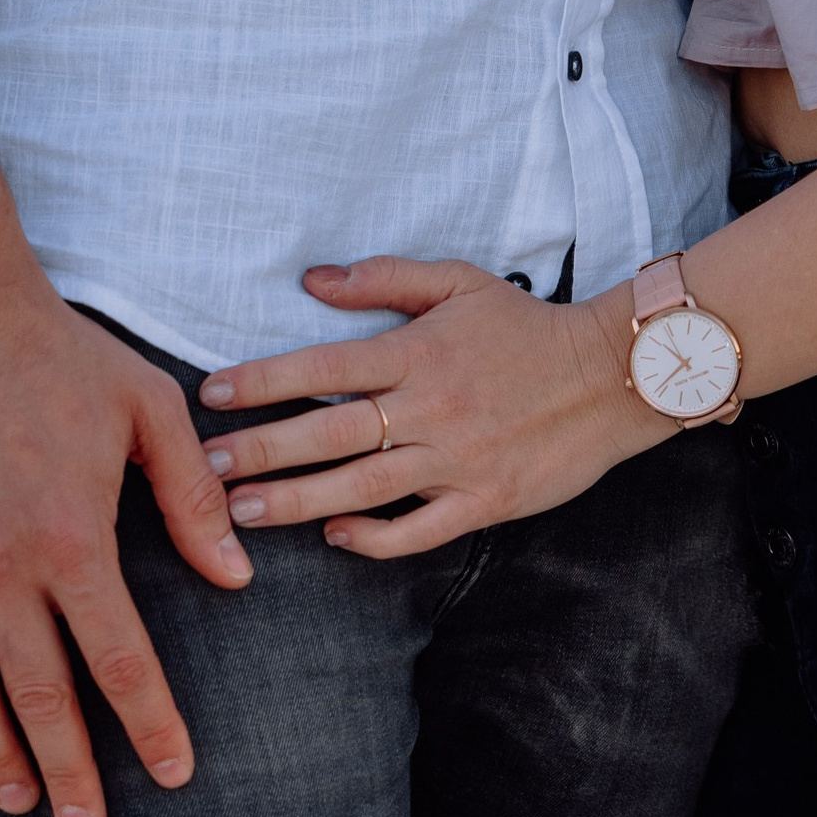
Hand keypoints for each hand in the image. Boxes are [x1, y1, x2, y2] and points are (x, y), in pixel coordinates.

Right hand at [0, 274, 252, 816]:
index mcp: (71, 535)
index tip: (172, 774)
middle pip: (38, 695)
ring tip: (23, 799)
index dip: (148, 723)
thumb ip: (191, 497)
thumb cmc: (59, 350)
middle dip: (69, 769)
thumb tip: (237, 575)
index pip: (119, 657)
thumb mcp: (148, 406)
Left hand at [199, 257, 669, 561]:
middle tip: (206, 468)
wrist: (610, 375)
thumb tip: (314, 278)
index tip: (212, 392)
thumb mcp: (460, 282)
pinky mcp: (484, 501)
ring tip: (242, 514)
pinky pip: (419, 530)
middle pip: (331, 431)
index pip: (325, 364)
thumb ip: (386, 278)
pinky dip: (374, 537)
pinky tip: (335, 538)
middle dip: (262, 450)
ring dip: (297, 501)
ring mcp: (457, 460)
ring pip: (362, 486)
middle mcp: (430, 407)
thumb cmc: (528, 326)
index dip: (265, 379)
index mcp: (420, 351)